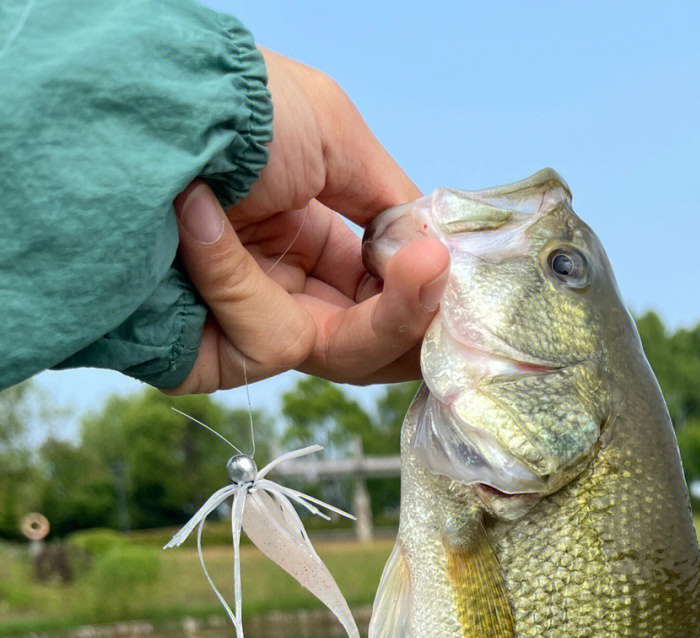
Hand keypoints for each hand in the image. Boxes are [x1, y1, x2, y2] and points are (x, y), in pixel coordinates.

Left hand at [169, 49, 446, 393]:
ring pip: (334, 350)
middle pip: (371, 343)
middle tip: (430, 277)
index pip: (383, 297)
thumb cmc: (235, 111)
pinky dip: (236, 280)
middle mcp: (283, 287)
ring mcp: (248, 326)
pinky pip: (266, 342)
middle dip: (406, 317)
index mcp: (311, 239)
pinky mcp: (210, 357)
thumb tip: (433, 252)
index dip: (421, 299)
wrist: (146, 114)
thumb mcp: (333, 133)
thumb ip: (392, 201)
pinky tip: (196, 217)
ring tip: (267, 213)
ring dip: (331, 293)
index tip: (448, 278)